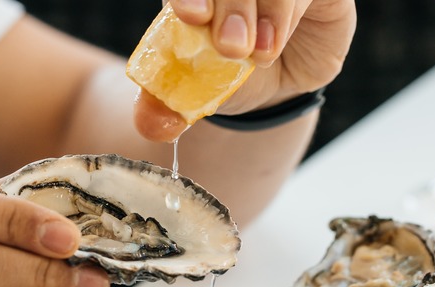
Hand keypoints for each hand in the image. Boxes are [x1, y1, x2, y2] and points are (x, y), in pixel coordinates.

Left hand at [134, 0, 355, 140]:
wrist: (272, 90)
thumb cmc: (225, 77)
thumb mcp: (193, 90)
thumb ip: (165, 104)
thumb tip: (150, 126)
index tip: (192, 17)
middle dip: (231, 6)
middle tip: (230, 47)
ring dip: (262, 14)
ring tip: (257, 55)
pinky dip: (284, 15)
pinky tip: (272, 46)